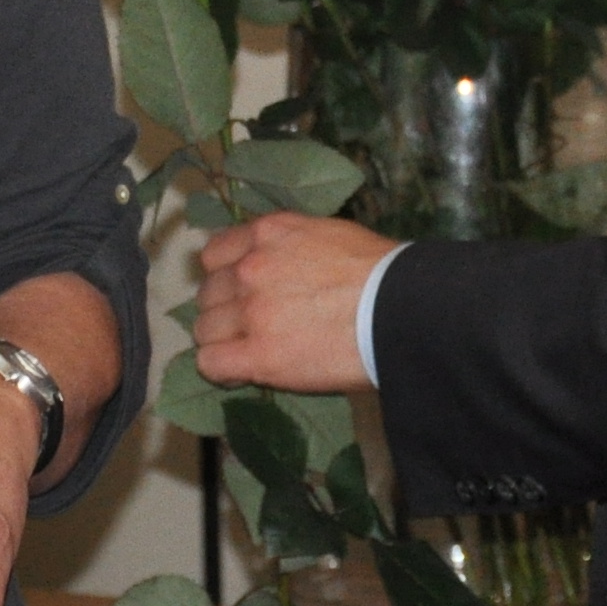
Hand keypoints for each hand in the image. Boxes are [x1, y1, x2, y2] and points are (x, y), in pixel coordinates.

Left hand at [192, 212, 394, 394]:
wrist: (401, 308)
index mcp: (268, 233)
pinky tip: (241, 372)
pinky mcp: (259, 355)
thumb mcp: (329, 235)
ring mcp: (251, 311)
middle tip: (252, 327)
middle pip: (209, 294)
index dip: (225, 277)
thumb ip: (291, 247)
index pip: (215, 254)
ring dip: (223, 341)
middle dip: (226, 310)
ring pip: (205, 329)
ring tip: (250, 352)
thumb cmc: (382, 272)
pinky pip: (211, 363)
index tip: (241, 293)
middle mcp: (250, 267)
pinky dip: (221, 370)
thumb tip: (284, 265)